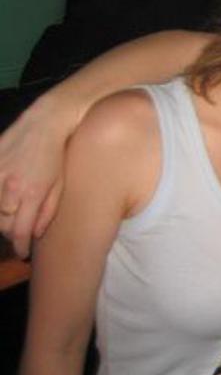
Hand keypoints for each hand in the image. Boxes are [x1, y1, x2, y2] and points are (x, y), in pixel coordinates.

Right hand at [0, 97, 72, 257]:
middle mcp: (11, 185)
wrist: (48, 122)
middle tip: (20, 231)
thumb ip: (47, 212)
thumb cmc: (59, 156)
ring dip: (1, 215)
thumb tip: (33, 234)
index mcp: (32, 193)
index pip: (19, 231)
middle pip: (2, 223)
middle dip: (11, 230)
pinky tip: (5, 198)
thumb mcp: (60, 186)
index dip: (20, 246)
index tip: (23, 252)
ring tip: (13, 214)